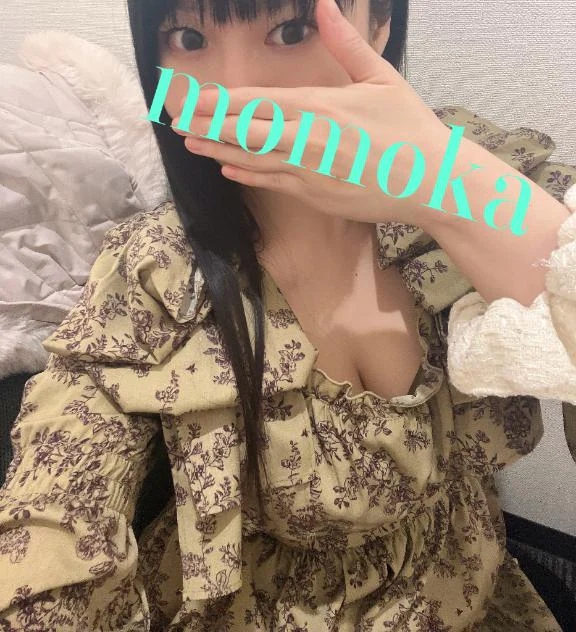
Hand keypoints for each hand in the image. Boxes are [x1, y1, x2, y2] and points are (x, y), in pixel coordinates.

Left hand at [172, 0, 449, 226]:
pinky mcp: (313, 197)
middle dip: (205, 124)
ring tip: (191, 144)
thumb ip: (347, 43)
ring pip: (250, 159)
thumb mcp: (381, 78)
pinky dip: (246, 175)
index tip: (189, 99)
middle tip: (175, 122)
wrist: (429, 181)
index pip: (251, 102)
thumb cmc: (409, 128)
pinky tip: (227, 169)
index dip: (215, 102)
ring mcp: (305, 171)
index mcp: (315, 106)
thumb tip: (325, 4)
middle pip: (241, 130)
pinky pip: (271, 183)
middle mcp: (302, 139)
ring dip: (217, 150)